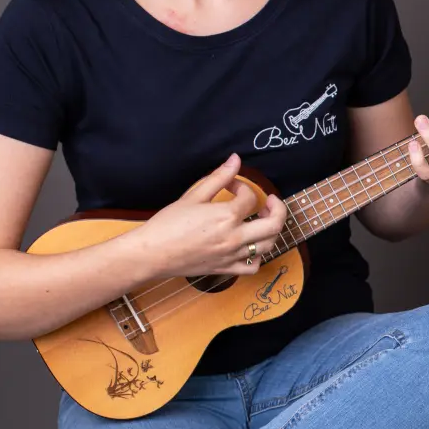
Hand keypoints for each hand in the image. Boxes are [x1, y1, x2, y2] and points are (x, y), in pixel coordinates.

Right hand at [137, 154, 288, 277]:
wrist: (151, 253)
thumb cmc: (168, 224)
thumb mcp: (193, 195)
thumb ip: (219, 177)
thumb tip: (235, 159)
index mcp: (227, 216)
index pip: (250, 198)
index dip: (244, 187)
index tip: (233, 186)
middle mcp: (235, 238)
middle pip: (274, 224)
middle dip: (277, 209)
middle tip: (270, 201)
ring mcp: (232, 255)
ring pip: (268, 246)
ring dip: (271, 231)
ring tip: (263, 221)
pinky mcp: (225, 269)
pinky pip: (252, 267)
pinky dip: (258, 257)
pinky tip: (252, 247)